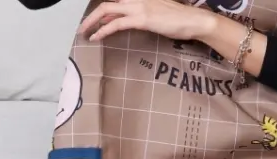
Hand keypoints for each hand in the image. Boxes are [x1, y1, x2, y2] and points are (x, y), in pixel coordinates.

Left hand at [78, 0, 216, 41]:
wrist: (194, 20)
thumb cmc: (181, 20)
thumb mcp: (158, 14)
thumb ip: (143, 16)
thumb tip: (129, 23)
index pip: (116, 3)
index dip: (102, 13)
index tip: (94, 23)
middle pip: (106, 5)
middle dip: (91, 17)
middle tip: (83, 28)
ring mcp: (138, 7)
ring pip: (106, 11)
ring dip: (92, 23)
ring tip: (85, 33)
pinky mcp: (141, 18)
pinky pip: (115, 23)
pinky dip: (103, 30)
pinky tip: (96, 37)